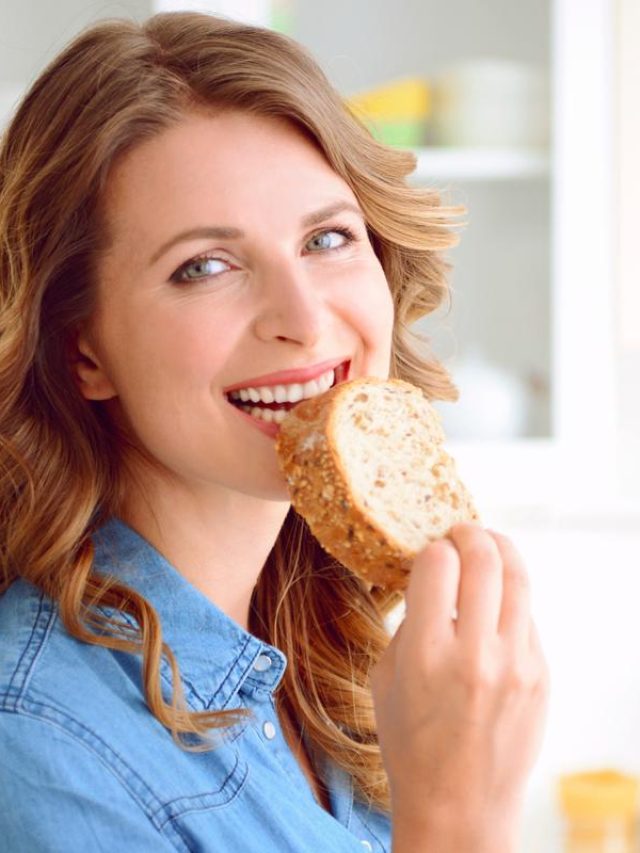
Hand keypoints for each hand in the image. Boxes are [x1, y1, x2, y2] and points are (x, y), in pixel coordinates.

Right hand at [370, 523, 548, 848]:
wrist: (459, 805)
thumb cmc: (411, 742)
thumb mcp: (387, 677)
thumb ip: (409, 622)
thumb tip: (430, 577)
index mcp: (427, 654)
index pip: (436, 564)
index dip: (430, 550)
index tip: (428, 554)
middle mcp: (476, 654)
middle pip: (484, 559)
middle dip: (468, 534)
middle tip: (459, 533)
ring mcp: (517, 664)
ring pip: (518, 577)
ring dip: (500, 550)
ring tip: (487, 545)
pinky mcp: (541, 675)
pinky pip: (528, 615)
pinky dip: (510, 597)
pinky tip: (496, 601)